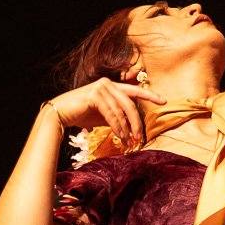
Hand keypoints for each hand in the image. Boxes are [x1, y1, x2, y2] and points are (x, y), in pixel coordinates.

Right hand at [47, 78, 166, 151]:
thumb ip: (118, 115)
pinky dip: (117, 126)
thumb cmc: (82, 114)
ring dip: (126, 128)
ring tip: (128, 141)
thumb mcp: (104, 114)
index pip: (134, 91)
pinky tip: (120, 136)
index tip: (163, 101)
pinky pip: (111, 114)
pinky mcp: (94, 95)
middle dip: (136, 122)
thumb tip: (131, 127)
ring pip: (121, 111)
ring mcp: (101, 87)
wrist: (61, 113)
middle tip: (140, 137)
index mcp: (112, 85)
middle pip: (130, 103)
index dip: (149, 95)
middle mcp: (108, 83)